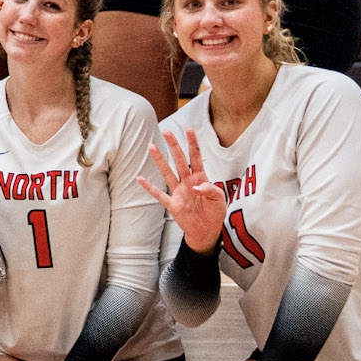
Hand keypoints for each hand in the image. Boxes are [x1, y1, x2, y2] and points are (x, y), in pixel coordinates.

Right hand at [140, 129, 226, 254]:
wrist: (206, 232)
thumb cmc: (214, 213)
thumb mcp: (219, 200)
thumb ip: (211, 190)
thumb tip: (197, 186)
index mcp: (201, 179)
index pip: (196, 157)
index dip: (192, 143)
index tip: (188, 129)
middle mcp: (187, 182)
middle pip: (179, 161)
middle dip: (173, 146)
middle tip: (166, 132)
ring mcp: (178, 193)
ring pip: (167, 173)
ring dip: (160, 161)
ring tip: (152, 147)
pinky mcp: (172, 205)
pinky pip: (159, 195)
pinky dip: (149, 188)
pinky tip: (140, 179)